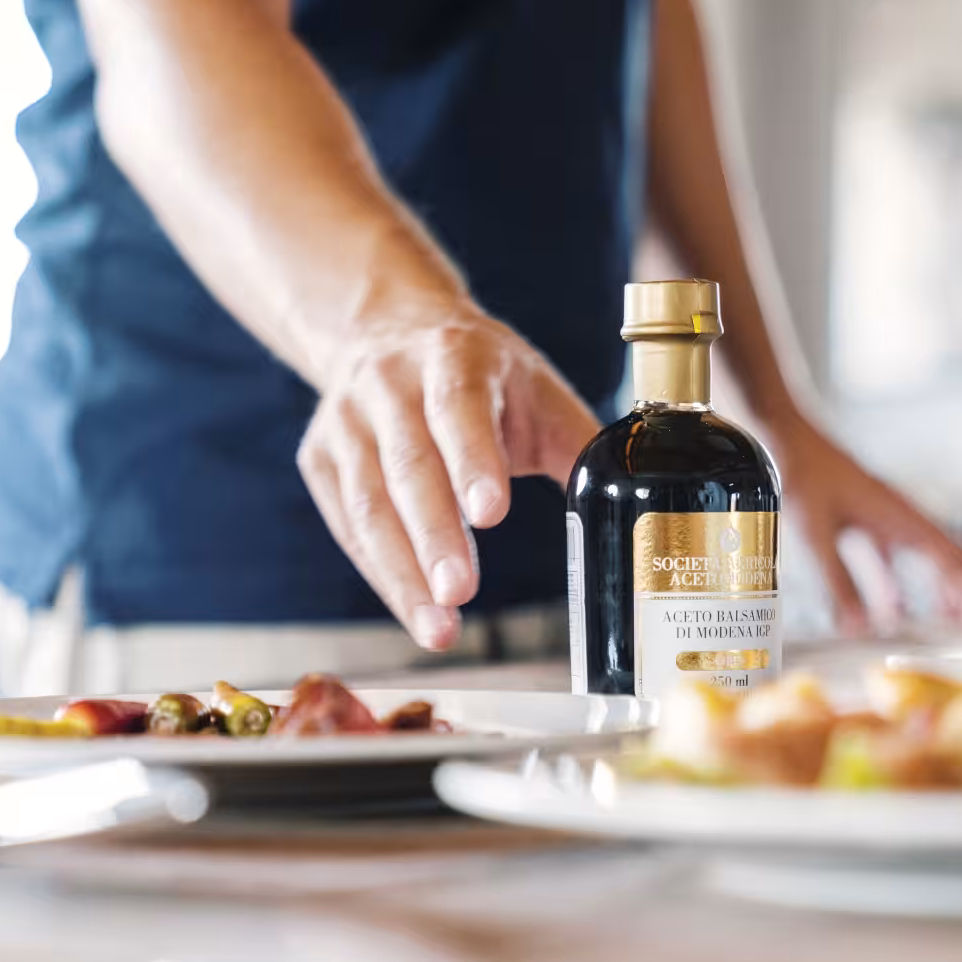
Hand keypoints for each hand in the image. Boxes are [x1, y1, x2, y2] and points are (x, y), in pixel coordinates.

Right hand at [297, 306, 598, 649]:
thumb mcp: (535, 391)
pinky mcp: (319, 459)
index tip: (491, 512)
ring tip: (437, 630)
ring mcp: (345, 421)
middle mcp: (389, 383)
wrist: (385, 332)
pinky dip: (381, 573)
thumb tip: (641, 504)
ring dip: (402, 573)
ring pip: (367, 503)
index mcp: (455, 356)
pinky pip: (347, 527)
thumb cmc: (481, 376)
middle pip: (407, 463)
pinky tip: (411, 610)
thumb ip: (581, 446)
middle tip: (459, 596)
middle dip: (433, 535)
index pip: (459, 407)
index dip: (473, 459)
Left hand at [774, 421, 961, 633]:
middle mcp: (902, 514)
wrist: (790, 440)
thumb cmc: (805, 476)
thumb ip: (837, 583)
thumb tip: (857, 628)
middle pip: (949, 556)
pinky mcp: (868, 517)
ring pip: (926, 555)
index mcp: (901, 516)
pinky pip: (896, 554)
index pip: (949, 558)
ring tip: (950, 618)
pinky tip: (893, 606)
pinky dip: (901, 581)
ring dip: (940, 586)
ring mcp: (887, 515)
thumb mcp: (818, 536)